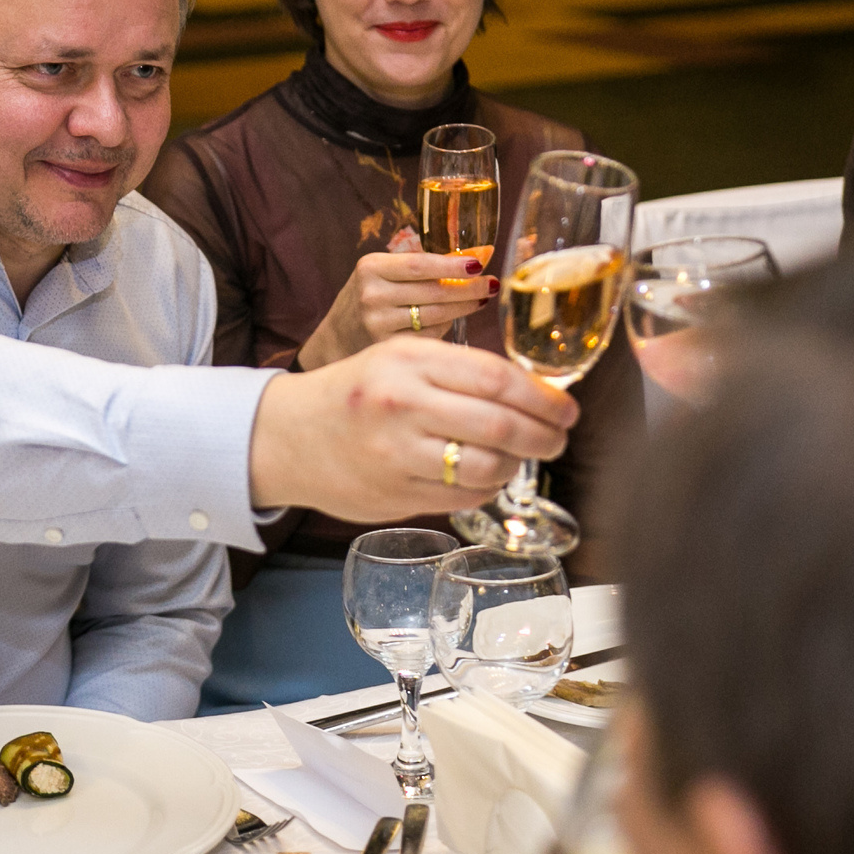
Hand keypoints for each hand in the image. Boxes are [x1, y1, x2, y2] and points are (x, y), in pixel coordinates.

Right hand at [250, 337, 577, 520]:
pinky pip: (463, 496)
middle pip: (500, 424)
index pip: (497, 378)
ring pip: (486, 466)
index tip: (566, 408)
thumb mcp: (400, 358)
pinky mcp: (395, 494)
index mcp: (410, 360)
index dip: (543, 397)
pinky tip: (487, 476)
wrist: (288, 435)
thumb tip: (534, 394)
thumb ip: (460, 370)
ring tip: (520, 457)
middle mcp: (403, 404)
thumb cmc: (357, 391)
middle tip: (559, 438)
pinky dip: (487, 488)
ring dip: (517, 465)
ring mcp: (398, 453)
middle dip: (543, 435)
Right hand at [297, 250, 496, 367]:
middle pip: (434, 292)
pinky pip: (430, 337)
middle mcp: (372, 296)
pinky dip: (446, 327)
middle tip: (490, 284)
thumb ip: (417, 265)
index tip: (478, 264)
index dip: (452, 265)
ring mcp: (379, 325)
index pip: (419, 264)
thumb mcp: (380, 273)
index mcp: (371, 268)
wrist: (337, 339)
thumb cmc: (369, 298)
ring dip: (464, 307)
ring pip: (437, 316)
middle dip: (468, 288)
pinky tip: (453, 319)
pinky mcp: (388, 349)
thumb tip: (470, 258)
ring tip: (480, 299)